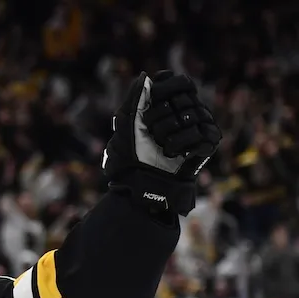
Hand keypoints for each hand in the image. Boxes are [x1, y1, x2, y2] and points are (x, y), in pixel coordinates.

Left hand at [102, 70, 221, 215]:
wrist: (144, 180)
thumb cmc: (134, 152)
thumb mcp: (128, 122)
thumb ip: (136, 97)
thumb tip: (147, 75)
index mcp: (175, 101)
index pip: (180, 81)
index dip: (163, 91)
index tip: (149, 105)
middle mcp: (192, 109)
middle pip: (183, 97)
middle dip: (158, 117)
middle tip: (150, 133)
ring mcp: (203, 124)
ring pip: (190, 115)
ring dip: (165, 134)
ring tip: (159, 146)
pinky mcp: (210, 141)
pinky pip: (198, 133)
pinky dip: (178, 145)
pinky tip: (171, 154)